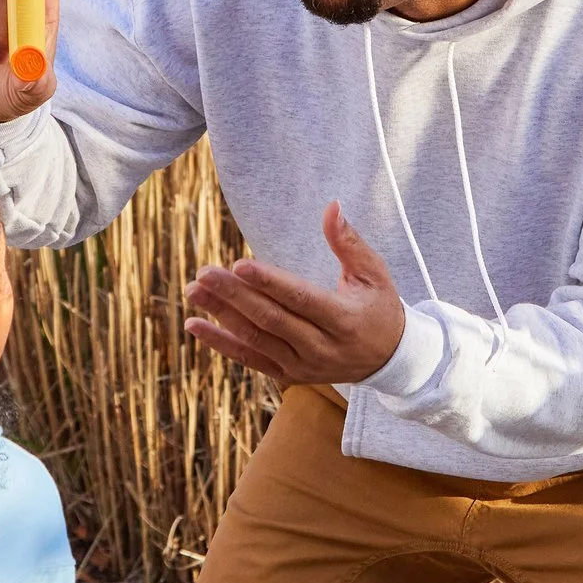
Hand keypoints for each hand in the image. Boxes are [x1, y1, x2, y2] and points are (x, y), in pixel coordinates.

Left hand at [183, 202, 406, 385]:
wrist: (388, 360)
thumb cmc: (381, 308)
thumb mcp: (375, 274)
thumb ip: (350, 243)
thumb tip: (331, 207)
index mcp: (343, 319)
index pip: (299, 299)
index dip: (269, 283)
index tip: (239, 264)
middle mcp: (321, 347)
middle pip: (270, 319)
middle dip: (234, 296)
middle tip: (204, 273)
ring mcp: (303, 365)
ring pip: (255, 339)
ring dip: (221, 315)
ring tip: (194, 290)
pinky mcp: (289, 376)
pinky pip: (250, 359)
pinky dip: (221, 343)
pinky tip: (195, 325)